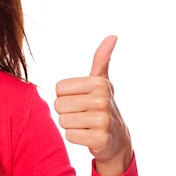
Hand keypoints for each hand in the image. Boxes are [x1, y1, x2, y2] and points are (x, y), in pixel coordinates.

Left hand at [54, 36, 132, 175]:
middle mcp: (103, 99)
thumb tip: (113, 36)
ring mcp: (103, 120)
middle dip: (67, 111)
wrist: (116, 137)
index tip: (80, 98)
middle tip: (82, 113)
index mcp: (99, 82)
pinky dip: (75, 137)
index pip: (59, 88)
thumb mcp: (101, 81)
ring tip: (85, 124)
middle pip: (59, 105)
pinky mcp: (100, 139)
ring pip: (63, 120)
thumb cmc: (101, 105)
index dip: (65, 95)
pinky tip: (88, 135)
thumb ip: (101, 59)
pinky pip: (69, 135)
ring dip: (70, 124)